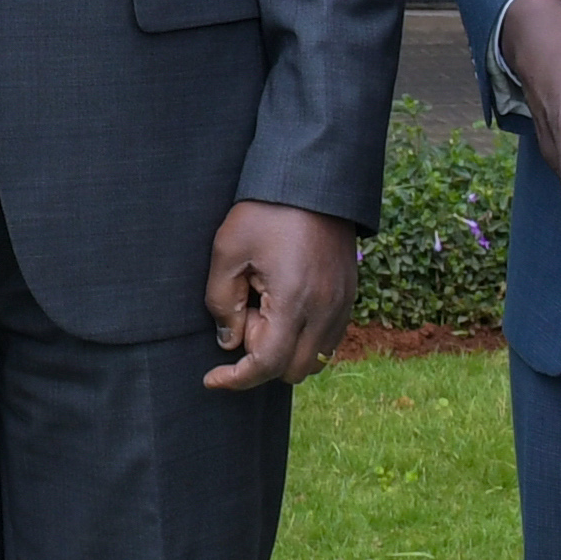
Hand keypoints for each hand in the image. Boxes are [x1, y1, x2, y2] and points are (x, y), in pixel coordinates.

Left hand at [202, 199, 360, 391]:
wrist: (312, 180)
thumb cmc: (265, 211)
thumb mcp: (227, 251)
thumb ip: (222, 303)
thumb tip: (229, 342)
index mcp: (294, 301)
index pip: (267, 364)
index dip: (236, 379)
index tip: (212, 379)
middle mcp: (325, 310)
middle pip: (293, 371)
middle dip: (262, 357)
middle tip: (245, 314)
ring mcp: (342, 305)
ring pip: (315, 360)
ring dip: (285, 350)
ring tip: (265, 306)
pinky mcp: (349, 297)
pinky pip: (328, 340)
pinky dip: (304, 338)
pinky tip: (284, 305)